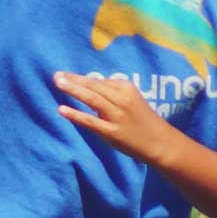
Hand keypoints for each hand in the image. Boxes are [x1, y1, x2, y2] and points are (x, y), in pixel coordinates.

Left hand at [50, 71, 186, 166]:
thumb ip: (112, 94)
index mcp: (126, 88)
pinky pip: (91, 121)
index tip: (67, 76)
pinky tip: (61, 110)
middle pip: (94, 86)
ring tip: (57, 83)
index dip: (82, 79)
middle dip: (74, 79)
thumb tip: (89, 88)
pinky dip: (75, 114)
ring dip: (73, 89)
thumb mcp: (131, 100)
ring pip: (92, 99)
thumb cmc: (143, 120)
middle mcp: (121, 98)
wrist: (160, 142)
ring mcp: (117, 115)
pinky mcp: (112, 132)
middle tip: (56, 75)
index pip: (99, 81)